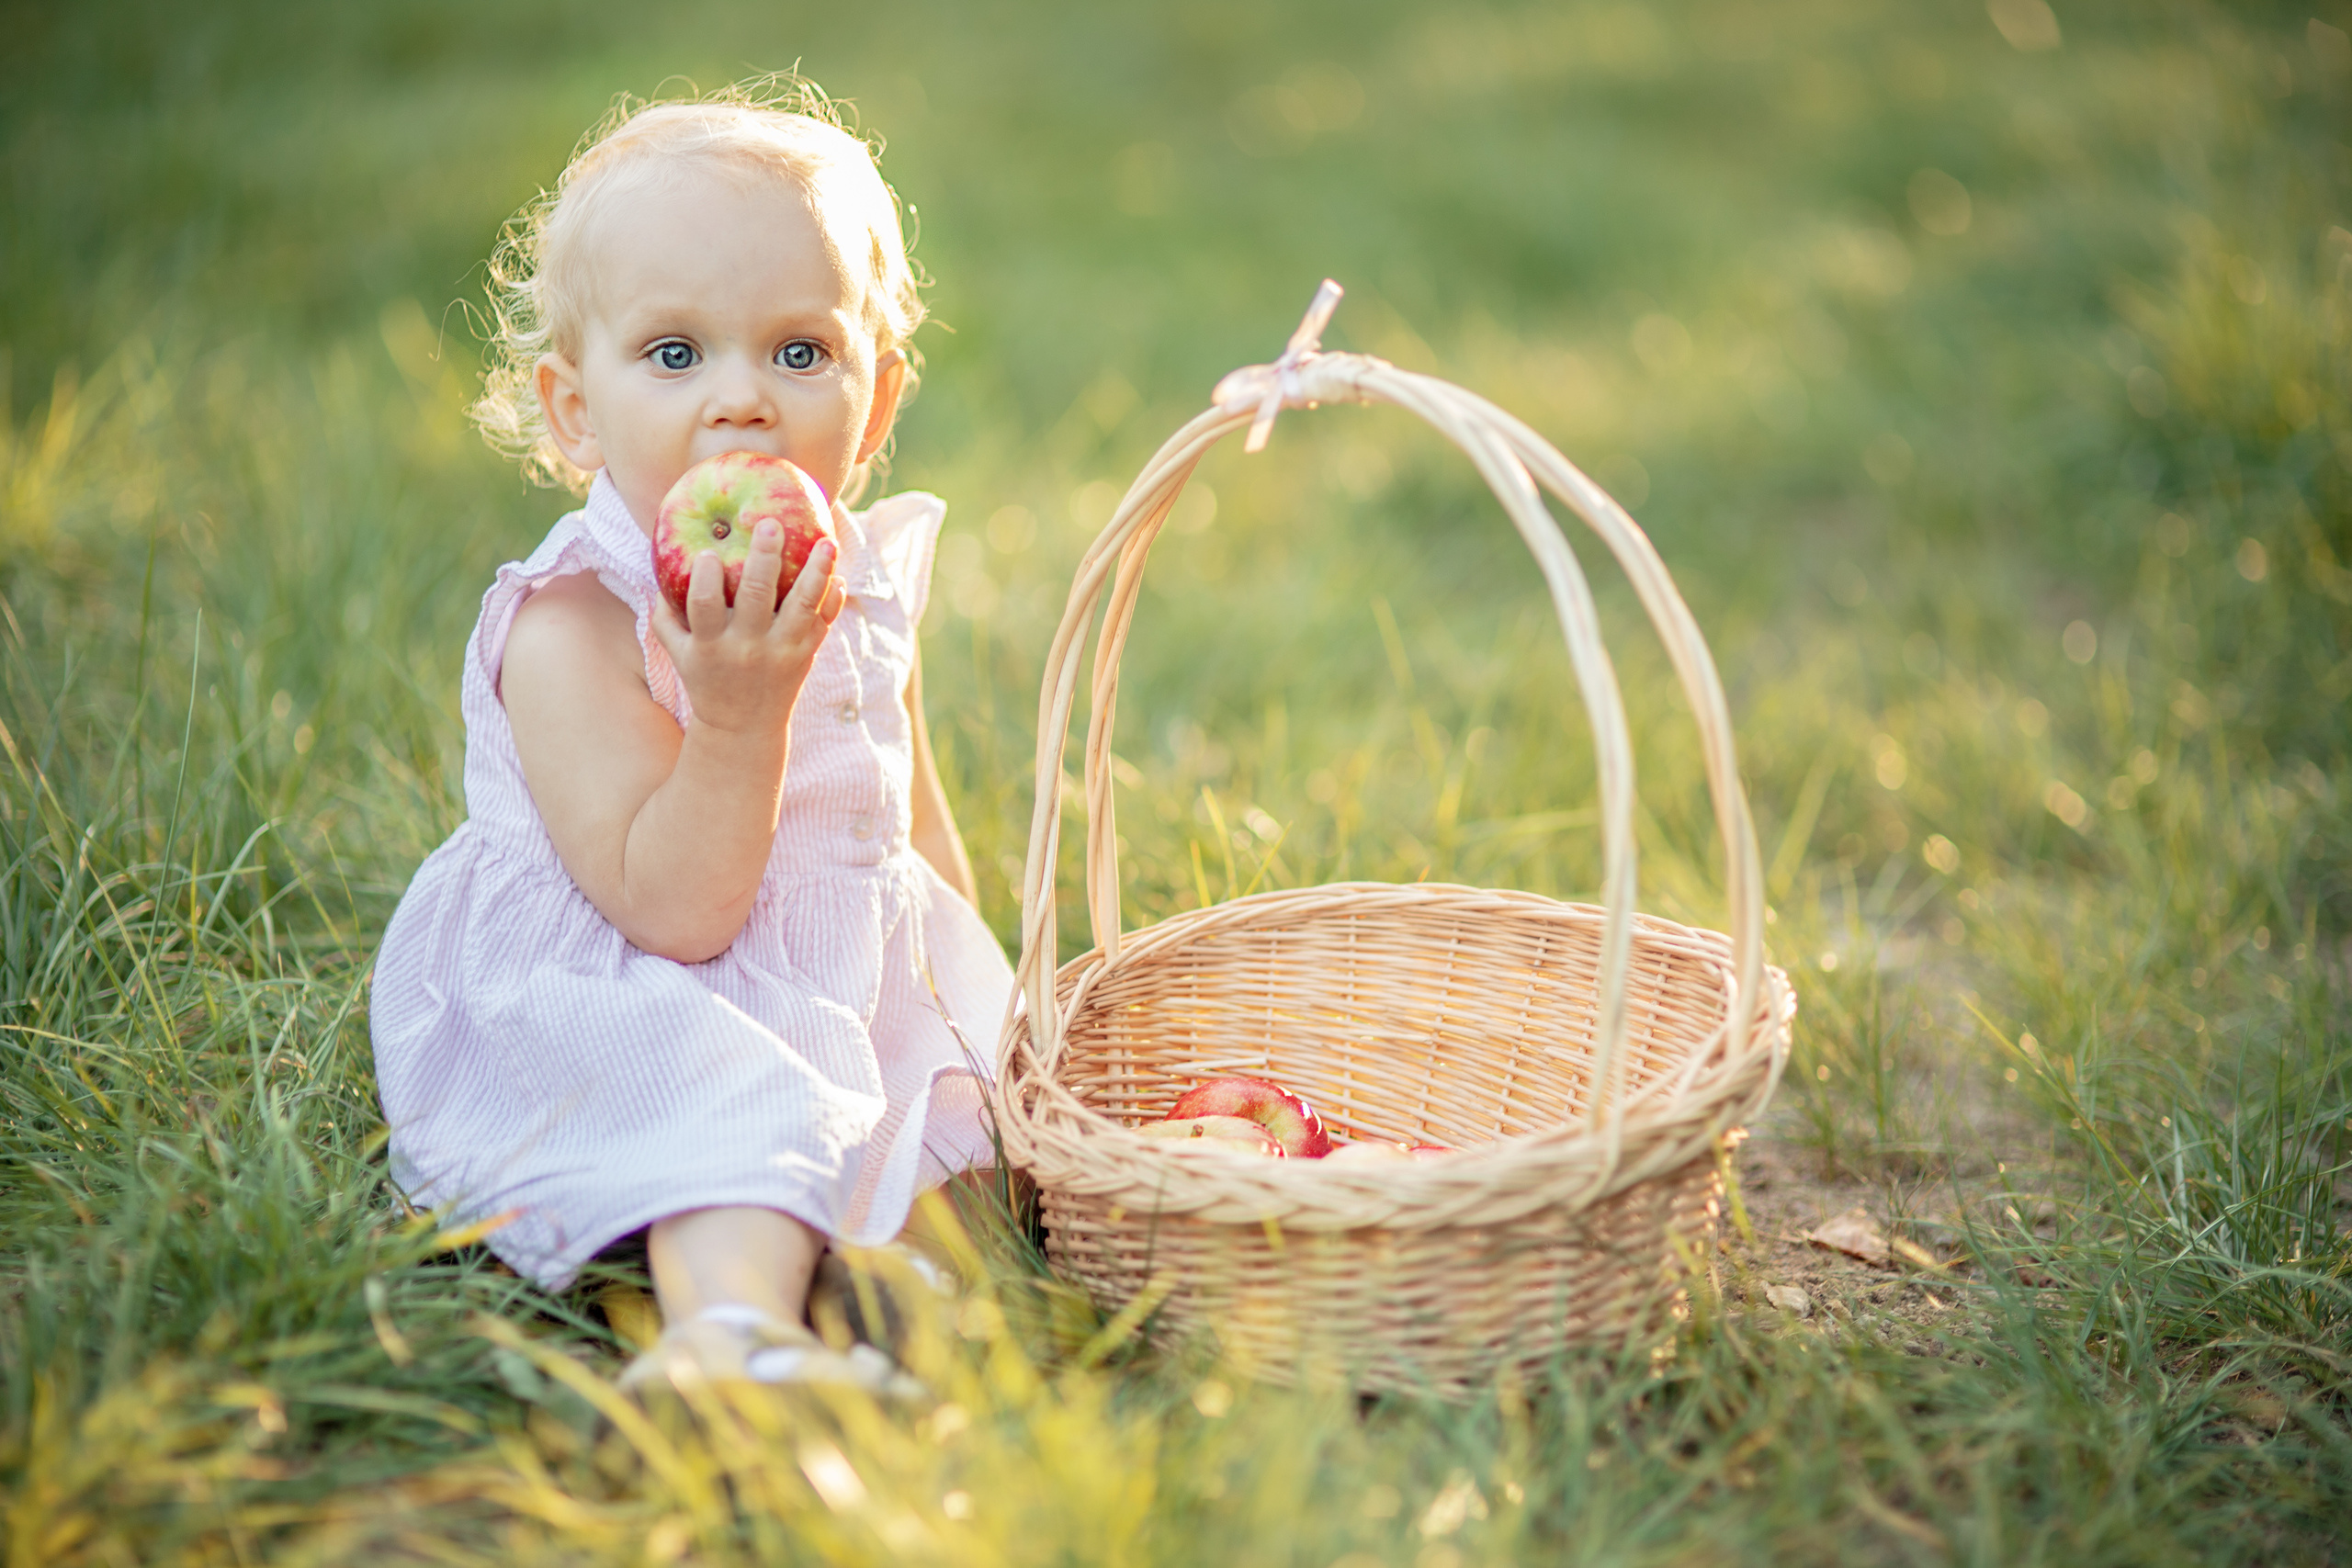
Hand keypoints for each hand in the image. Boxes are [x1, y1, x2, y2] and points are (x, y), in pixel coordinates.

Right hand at [649, 522, 844, 741]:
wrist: (742, 728)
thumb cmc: (705, 679)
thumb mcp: (676, 654)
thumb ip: (665, 616)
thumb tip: (660, 570)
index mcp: (710, 644)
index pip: (704, 606)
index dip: (704, 579)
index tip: (708, 553)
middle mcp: (747, 647)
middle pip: (757, 597)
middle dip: (764, 558)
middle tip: (771, 524)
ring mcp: (780, 651)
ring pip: (802, 607)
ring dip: (816, 572)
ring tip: (826, 542)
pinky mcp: (804, 655)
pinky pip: (823, 624)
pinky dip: (833, 600)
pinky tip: (839, 576)